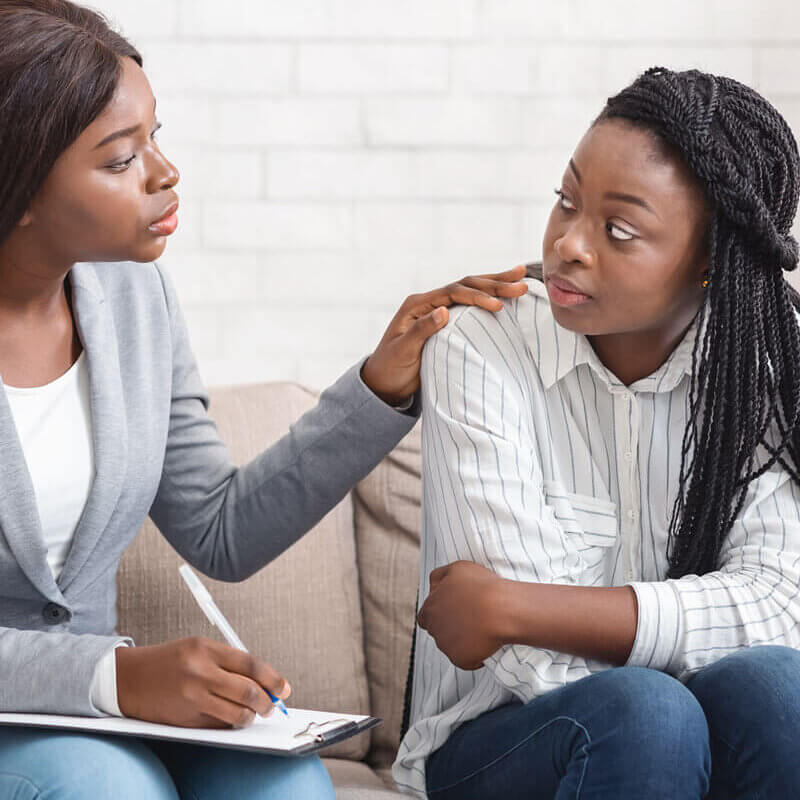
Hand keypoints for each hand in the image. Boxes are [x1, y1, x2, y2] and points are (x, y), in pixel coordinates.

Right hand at [116, 637, 290, 727]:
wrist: (128, 679)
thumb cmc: (169, 661)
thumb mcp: (199, 649)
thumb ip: (230, 663)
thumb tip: (263, 681)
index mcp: (206, 649)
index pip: (251, 664)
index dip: (272, 678)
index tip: (284, 688)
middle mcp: (200, 672)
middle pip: (248, 690)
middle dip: (267, 701)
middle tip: (272, 706)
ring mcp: (192, 697)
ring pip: (237, 713)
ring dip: (250, 716)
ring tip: (252, 713)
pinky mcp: (186, 719)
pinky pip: (219, 725)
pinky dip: (231, 723)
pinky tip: (231, 717)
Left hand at [361, 265, 527, 405]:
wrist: (384, 383)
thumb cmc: (390, 368)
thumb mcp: (403, 350)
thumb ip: (422, 330)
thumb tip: (444, 310)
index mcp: (417, 305)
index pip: (453, 293)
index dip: (477, 297)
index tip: (498, 306)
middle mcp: (428, 303)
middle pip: (466, 285)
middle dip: (494, 283)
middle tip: (522, 282)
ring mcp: (437, 311)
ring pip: (470, 291)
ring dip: (495, 284)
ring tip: (520, 276)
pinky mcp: (445, 322)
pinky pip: (469, 305)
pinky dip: (488, 298)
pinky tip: (504, 295)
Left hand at [417, 561, 507, 670]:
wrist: (499, 609)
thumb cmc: (481, 587)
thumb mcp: (457, 569)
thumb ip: (440, 577)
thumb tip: (434, 586)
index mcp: (430, 607)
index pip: (425, 616)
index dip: (439, 615)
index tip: (455, 612)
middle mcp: (434, 627)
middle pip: (438, 631)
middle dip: (450, 627)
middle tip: (470, 620)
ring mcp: (446, 645)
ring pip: (452, 646)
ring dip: (463, 641)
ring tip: (483, 630)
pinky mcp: (459, 659)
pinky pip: (466, 660)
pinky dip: (475, 656)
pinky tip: (488, 643)